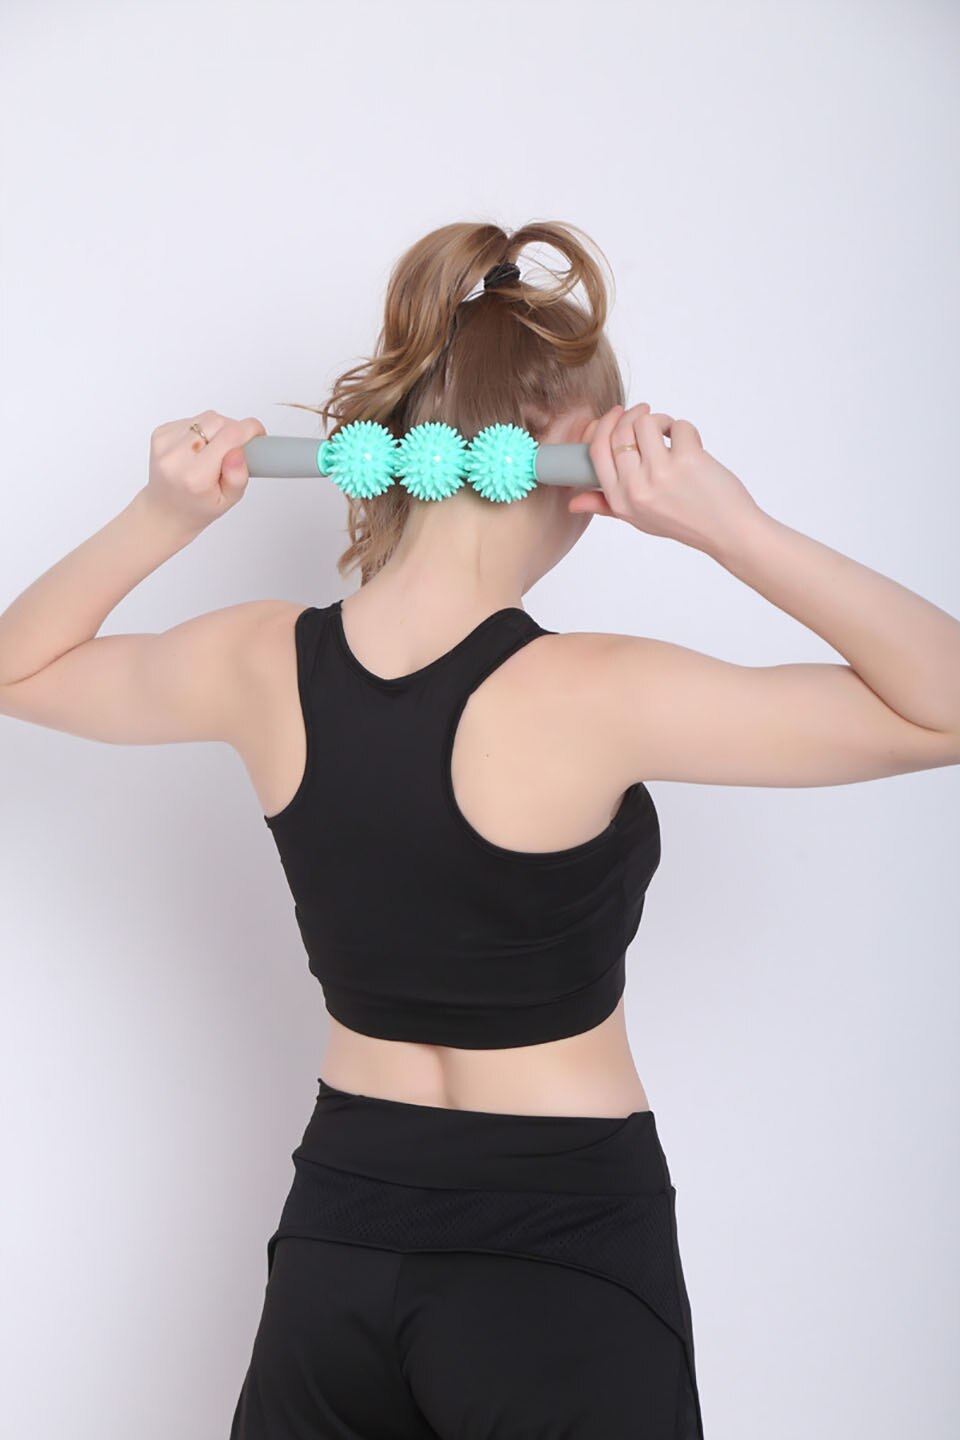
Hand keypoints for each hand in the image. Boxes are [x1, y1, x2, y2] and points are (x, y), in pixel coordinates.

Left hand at [144, 410, 265, 529]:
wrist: (165, 509)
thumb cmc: (196, 507)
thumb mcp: (227, 501)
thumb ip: (238, 477)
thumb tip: (239, 450)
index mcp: (194, 476)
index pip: (228, 437)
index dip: (249, 430)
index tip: (257, 434)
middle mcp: (175, 456)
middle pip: (218, 422)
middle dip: (233, 431)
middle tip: (235, 451)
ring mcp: (165, 442)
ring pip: (206, 418)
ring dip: (217, 430)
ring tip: (213, 453)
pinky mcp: (160, 433)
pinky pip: (192, 420)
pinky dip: (201, 430)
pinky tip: (199, 449)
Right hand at [570, 403, 762, 556]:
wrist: (726, 531)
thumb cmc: (683, 523)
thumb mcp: (638, 518)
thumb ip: (606, 505)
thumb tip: (573, 503)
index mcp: (620, 500)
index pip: (597, 451)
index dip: (603, 425)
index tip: (616, 414)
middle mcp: (636, 488)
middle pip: (619, 432)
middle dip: (632, 415)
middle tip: (646, 413)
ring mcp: (661, 473)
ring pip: (646, 422)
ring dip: (660, 420)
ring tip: (670, 433)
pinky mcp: (687, 460)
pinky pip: (678, 426)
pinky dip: (685, 430)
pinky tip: (691, 445)